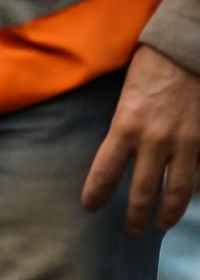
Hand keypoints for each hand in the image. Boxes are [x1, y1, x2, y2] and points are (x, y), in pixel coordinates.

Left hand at [83, 46, 199, 234]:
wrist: (190, 47)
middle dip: (135, 217)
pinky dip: (194, 190)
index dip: (95, 196)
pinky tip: (188, 199)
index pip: (104, 174)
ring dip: (169, 213)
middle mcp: (155, 140)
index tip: (91, 208)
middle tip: (132, 232)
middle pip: (141, 193)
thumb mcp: (124, 96)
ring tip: (162, 226)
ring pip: (178, 191)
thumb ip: (123, 127)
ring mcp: (186, 141)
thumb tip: (119, 154)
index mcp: (125, 127)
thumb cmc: (152, 65)